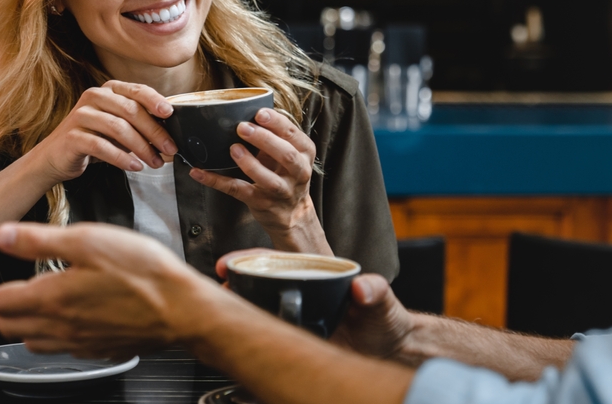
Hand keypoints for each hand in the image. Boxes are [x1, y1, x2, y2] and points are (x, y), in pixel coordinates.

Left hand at [0, 222, 212, 359]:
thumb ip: (42, 240)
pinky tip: (56, 322)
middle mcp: (60, 326)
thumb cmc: (144, 274)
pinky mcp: (99, 348)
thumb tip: (3, 234)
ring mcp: (79, 341)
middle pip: (9, 323)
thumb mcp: (89, 241)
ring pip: (31, 338)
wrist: (182, 310)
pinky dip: (44, 334)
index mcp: (52, 297)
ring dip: (14, 322)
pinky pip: (59, 346)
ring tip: (14, 306)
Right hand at [29, 80, 177, 185]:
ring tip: (154, 162)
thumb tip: (170, 133)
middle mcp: (94, 96)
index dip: (155, 101)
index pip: (137, 90)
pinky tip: (134, 166)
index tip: (170, 114)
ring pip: (118, 128)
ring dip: (141, 147)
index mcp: (109, 90)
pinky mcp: (72, 136)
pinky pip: (102, 146)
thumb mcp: (118, 127)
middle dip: (154, 131)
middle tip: (170, 148)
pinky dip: (122, 158)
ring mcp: (81, 115)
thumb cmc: (93, 139)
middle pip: (131, 110)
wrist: (55, 157)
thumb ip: (140, 123)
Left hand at [189, 108, 328, 252]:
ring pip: (268, 178)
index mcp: (304, 153)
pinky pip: (238, 191)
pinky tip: (199, 173)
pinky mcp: (261, 203)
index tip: (260, 112)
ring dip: (249, 163)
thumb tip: (245, 109)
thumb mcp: (289, 152)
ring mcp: (280, 190)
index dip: (278, 123)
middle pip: (286, 155)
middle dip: (265, 139)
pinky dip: (216, 181)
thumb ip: (275, 134)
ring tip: (233, 149)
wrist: (292, 213)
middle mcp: (298, 172)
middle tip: (243, 127)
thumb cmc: (286, 173)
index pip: (293, 135)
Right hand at [216, 251, 413, 361]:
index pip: (277, 263)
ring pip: (260, 310)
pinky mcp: (296, 343)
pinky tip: (239, 341)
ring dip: (239, 309)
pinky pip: (268, 337)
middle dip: (235, 284)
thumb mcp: (382, 301)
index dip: (251, 261)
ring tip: (221, 313)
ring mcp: (298, 318)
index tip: (230, 263)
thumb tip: (362, 289)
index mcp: (317, 277)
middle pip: (260, 285)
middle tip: (218, 288)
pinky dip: (252, 337)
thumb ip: (375, 291)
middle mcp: (303, 295)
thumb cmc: (386, 321)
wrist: (392, 351)